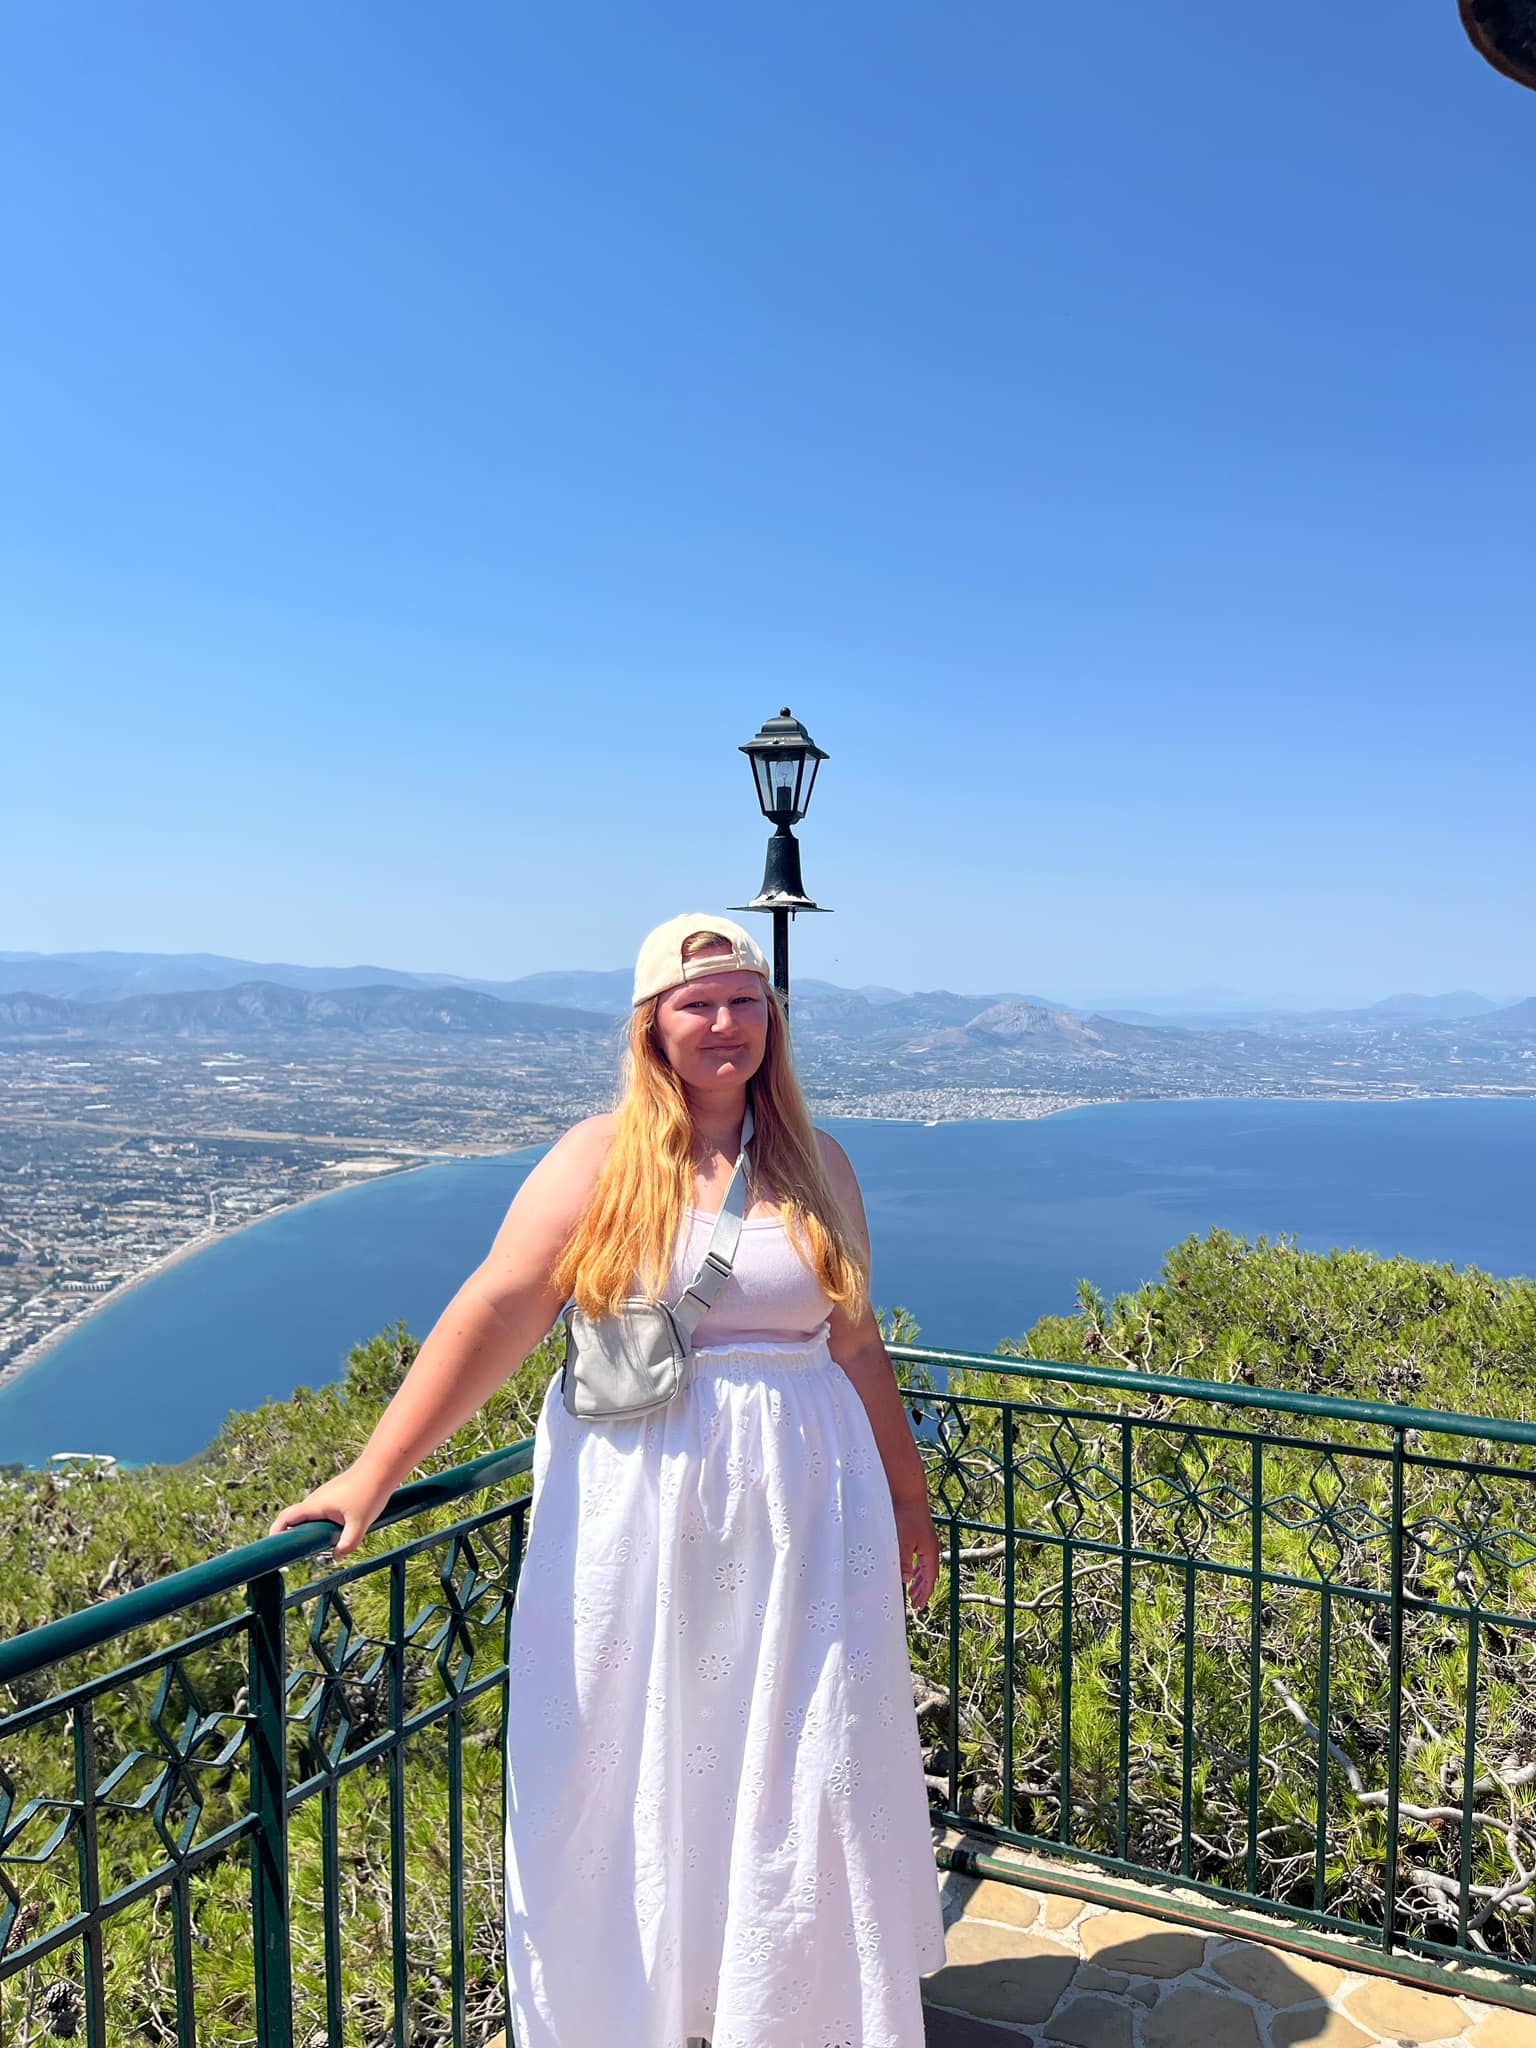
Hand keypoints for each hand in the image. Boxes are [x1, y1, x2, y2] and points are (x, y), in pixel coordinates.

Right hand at [266, 1463, 398, 1559]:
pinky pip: (322, 1513)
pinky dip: (322, 1524)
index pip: (286, 1518)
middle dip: (292, 1536)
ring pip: (311, 1517)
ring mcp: (325, 1496)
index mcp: (315, 1505)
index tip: (270, 1548)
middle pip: (296, 1519)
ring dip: (309, 1530)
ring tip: (313, 1548)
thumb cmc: (369, 1492)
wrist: (382, 1467)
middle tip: (293, 1555)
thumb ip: (348, 1544)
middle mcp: (316, 1499)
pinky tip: (334, 1533)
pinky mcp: (335, 1495)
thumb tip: (337, 1557)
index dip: (275, 1532)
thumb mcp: (360, 1524)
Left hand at [892, 1494, 939, 1609]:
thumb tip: (904, 1580)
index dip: (925, 1593)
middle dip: (923, 1590)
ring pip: (924, 1567)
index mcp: (930, 1552)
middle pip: (929, 1575)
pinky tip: (909, 1571)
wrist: (908, 1495)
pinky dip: (916, 1569)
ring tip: (912, 1592)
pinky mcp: (920, 1536)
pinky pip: (920, 1559)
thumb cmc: (906, 1516)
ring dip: (919, 1580)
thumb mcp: (903, 1541)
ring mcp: (926, 1543)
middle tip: (916, 1604)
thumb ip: (903, 1561)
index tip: (919, 1606)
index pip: (930, 1579)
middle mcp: (931, 1549)